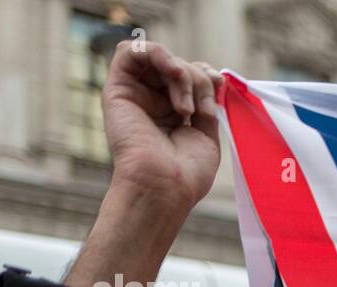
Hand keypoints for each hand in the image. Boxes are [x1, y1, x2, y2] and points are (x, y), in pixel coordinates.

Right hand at [65, 42, 222, 286]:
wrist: (165, 186)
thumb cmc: (186, 172)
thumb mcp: (206, 132)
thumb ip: (206, 101)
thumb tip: (213, 75)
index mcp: (172, 112)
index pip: (189, 74)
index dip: (206, 74)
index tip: (219, 86)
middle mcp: (152, 101)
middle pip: (178, 65)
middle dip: (198, 80)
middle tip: (201, 110)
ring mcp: (134, 94)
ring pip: (158, 57)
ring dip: (181, 72)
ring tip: (186, 106)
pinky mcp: (117, 89)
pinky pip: (131, 50)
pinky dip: (158, 54)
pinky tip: (173, 74)